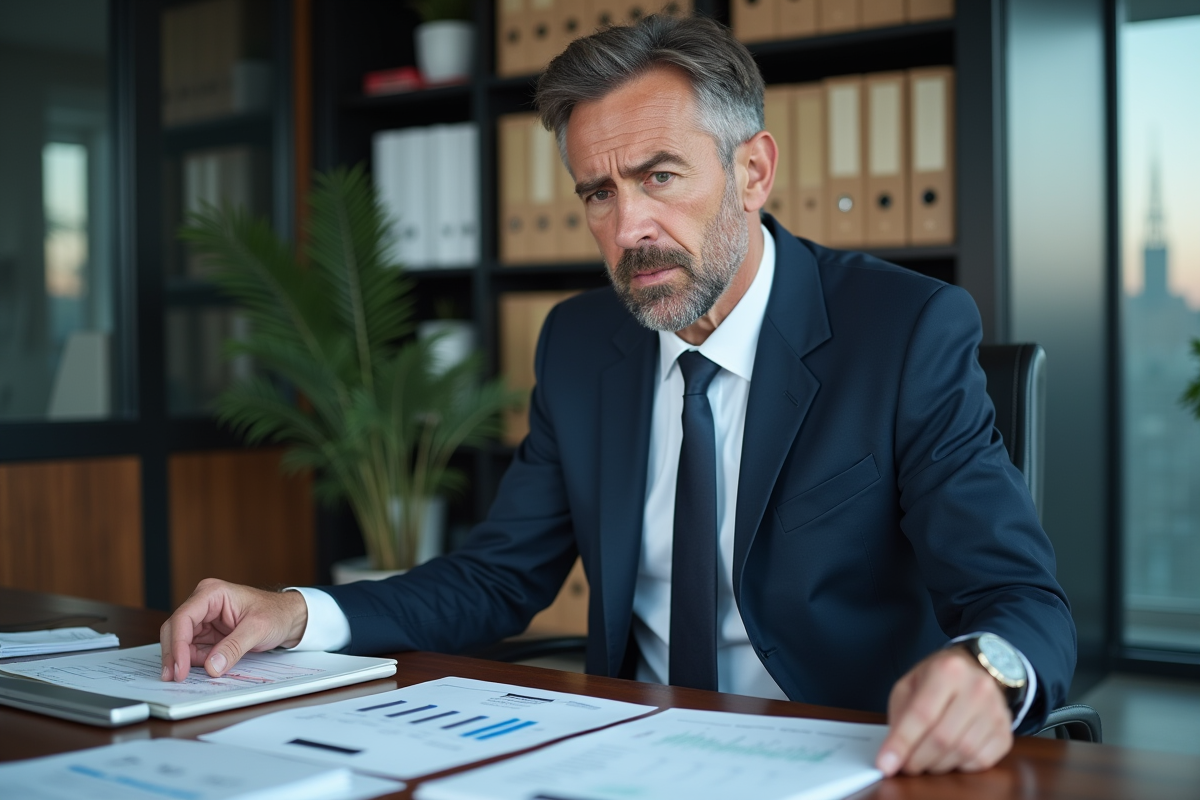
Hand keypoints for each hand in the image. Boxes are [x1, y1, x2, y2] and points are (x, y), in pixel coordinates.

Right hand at [159, 578, 308, 681]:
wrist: (288, 617)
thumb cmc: (276, 613)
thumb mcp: (258, 629)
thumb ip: (234, 647)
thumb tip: (211, 666)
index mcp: (212, 593)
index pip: (184, 618)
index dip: (177, 644)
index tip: (179, 667)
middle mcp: (203, 604)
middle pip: (175, 630)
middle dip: (173, 655)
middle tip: (173, 678)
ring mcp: (203, 619)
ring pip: (180, 642)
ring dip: (182, 660)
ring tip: (185, 678)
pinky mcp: (207, 634)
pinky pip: (191, 650)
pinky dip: (192, 662)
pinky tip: (197, 672)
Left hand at [875, 646, 1012, 775]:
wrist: (976, 670)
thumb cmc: (936, 679)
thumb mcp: (910, 685)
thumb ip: (900, 716)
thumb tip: (892, 755)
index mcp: (948, 670)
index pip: (922, 714)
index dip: (902, 743)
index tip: (885, 764)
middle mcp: (977, 688)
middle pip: (943, 737)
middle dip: (917, 759)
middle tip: (905, 765)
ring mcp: (996, 710)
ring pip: (963, 752)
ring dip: (937, 765)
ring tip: (925, 759)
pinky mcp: (1006, 731)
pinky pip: (981, 761)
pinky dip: (960, 766)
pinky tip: (949, 755)